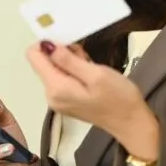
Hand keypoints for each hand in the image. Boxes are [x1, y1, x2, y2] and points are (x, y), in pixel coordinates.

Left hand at [25, 41, 160, 160]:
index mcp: (55, 87)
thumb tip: (46, 45)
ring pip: (55, 68)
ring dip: (70, 61)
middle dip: (62, 53)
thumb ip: (68, 60)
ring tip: (91, 66)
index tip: (68, 42)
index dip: (47, 44)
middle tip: (86, 57)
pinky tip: (90, 73)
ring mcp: (58, 99)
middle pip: (44, 62)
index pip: (33, 56)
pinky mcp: (67, 100)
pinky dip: (74, 70)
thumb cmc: (118, 97)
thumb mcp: (96, 74)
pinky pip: (63, 78)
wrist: (131, 122)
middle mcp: (50, 94)